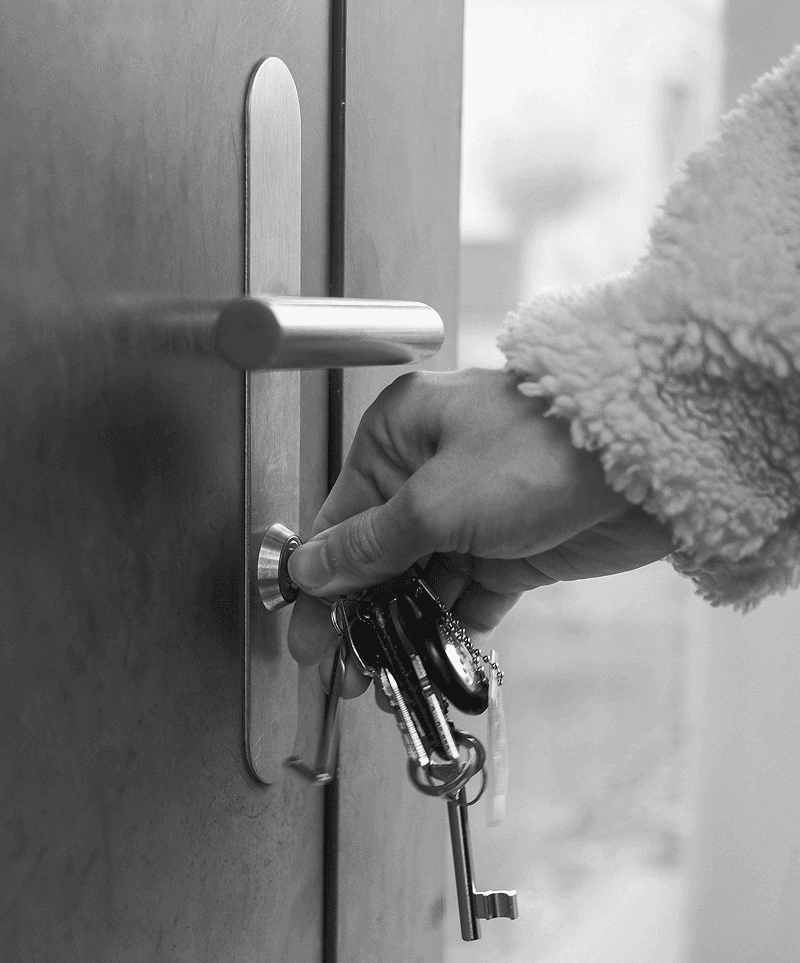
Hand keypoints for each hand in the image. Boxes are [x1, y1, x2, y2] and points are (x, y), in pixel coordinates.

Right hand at [287, 368, 673, 695]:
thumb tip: (311, 570)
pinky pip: (468, 595)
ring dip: (404, 627)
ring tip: (385, 677)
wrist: (647, 463)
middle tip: (344, 670)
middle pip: (379, 554)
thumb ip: (369, 546)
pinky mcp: (512, 548)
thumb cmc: (536, 454)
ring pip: (422, 580)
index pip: (342, 515)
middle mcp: (430, 470)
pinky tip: (432, 661)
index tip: (306, 630)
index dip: (320, 578)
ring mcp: (473, 512)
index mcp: (399, 436)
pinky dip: (452, 626)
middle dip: (360, 613)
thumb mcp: (434, 503)